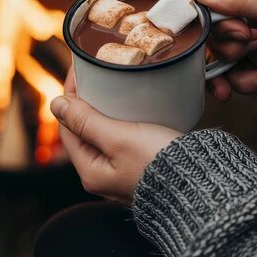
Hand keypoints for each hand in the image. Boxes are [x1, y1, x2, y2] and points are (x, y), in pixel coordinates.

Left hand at [50, 71, 181, 204]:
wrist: (200, 185)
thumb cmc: (160, 164)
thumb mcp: (118, 137)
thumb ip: (86, 121)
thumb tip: (56, 104)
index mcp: (91, 173)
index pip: (68, 128)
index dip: (71, 97)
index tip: (80, 72)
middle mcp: (104, 178)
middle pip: (86, 133)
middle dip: (89, 104)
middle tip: (97, 76)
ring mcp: (123, 176)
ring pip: (106, 137)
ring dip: (108, 113)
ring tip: (116, 90)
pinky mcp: (143, 171)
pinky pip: (126, 143)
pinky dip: (126, 125)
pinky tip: (136, 112)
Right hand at [194, 0, 256, 100]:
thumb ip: (242, 0)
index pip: (214, 2)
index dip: (217, 22)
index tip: (240, 31)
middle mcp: (250, 15)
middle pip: (213, 35)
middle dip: (230, 47)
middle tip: (255, 46)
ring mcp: (253, 43)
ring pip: (221, 60)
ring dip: (235, 71)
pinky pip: (236, 78)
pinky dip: (246, 84)